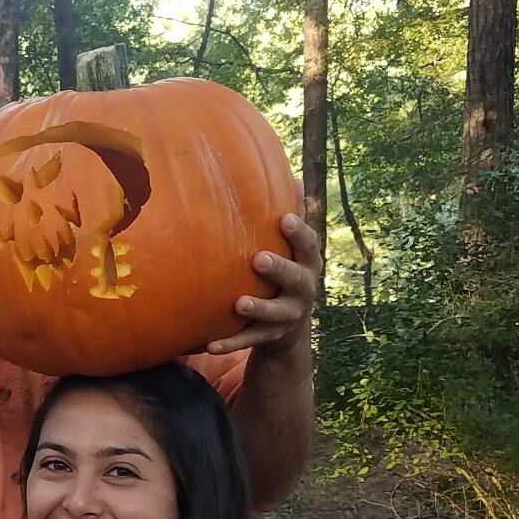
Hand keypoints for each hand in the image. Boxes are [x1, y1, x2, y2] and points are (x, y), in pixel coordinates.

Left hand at [205, 213, 320, 359]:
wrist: (289, 330)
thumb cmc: (284, 273)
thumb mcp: (291, 246)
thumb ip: (288, 214)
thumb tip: (291, 173)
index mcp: (307, 263)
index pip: (308, 244)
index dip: (299, 232)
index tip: (283, 219)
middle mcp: (303, 289)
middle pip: (297, 279)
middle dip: (280, 269)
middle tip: (258, 259)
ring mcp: (288, 316)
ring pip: (276, 315)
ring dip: (259, 309)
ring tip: (240, 303)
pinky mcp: (269, 338)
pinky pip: (250, 342)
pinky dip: (231, 343)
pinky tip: (210, 345)